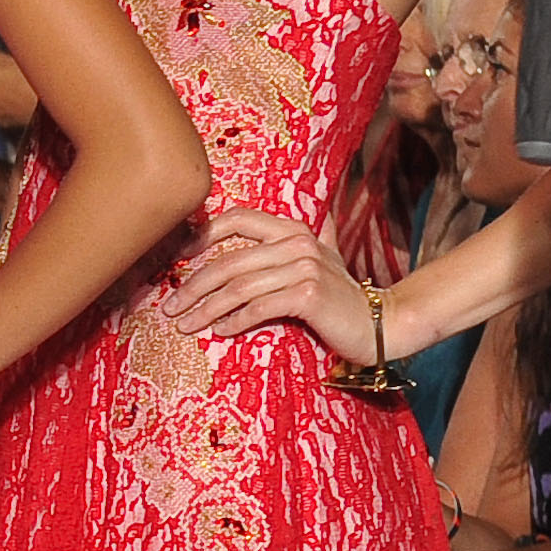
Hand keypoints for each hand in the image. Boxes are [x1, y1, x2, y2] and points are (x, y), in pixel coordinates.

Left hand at [160, 206, 376, 357]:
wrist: (380, 323)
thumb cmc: (338, 298)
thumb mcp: (315, 263)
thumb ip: (292, 246)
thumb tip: (264, 234)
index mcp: (293, 230)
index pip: (238, 219)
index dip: (202, 235)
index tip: (176, 258)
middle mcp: (298, 242)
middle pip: (229, 261)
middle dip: (192, 286)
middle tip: (170, 307)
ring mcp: (305, 266)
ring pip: (238, 288)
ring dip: (205, 309)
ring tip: (186, 324)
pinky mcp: (308, 294)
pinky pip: (258, 307)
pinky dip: (234, 321)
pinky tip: (220, 332)